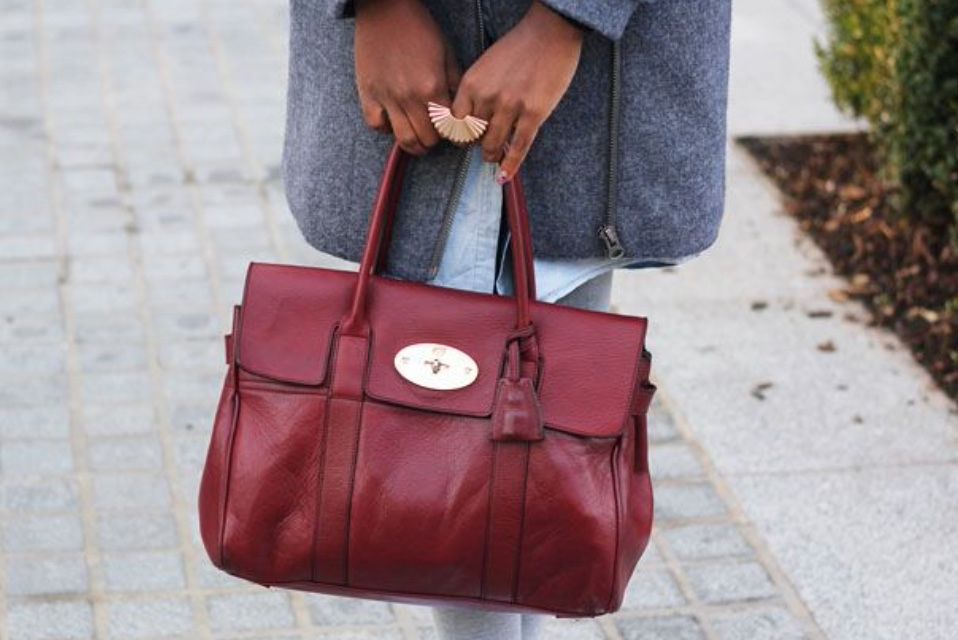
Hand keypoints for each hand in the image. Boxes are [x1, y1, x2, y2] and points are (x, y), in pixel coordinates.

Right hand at [354, 0, 460, 154]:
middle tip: (435, 138)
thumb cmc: (419, 29)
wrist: (386, 11)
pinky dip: (385, 129)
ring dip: (414, 145)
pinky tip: (393, 123)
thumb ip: (453, 84)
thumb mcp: (447, 54)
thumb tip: (458, 109)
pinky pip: (376, 124)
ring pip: (403, 139)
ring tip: (418, 142)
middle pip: (426, 138)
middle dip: (434, 142)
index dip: (453, 134)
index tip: (453, 134)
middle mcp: (410, 97)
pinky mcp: (368, 94)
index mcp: (432, 87)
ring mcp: (387, 97)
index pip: (448, 128)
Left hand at [451, 1, 582, 181]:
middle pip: (473, 136)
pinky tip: (504, 176)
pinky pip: (518, 147)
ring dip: (492, 155)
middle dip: (477, 145)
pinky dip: (510, 165)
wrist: (550, 32)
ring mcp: (511, 106)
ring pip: (493, 144)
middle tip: (483, 147)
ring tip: (494, 157)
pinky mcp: (534, 113)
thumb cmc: (518, 48)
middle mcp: (487, 97)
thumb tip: (472, 122)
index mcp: (471, 83)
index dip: (458, 136)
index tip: (465, 141)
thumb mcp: (486, 65)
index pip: (454, 123)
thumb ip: (476, 91)